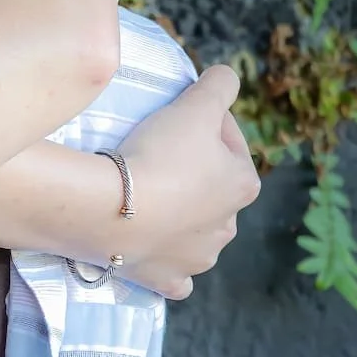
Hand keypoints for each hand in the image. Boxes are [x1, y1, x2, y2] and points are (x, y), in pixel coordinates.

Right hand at [114, 64, 260, 299]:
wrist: (113, 209)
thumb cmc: (161, 154)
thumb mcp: (194, 105)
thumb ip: (220, 84)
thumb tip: (228, 76)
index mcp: (243, 184)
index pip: (229, 137)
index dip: (204, 117)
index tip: (176, 110)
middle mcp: (228, 227)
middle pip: (212, 184)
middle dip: (193, 167)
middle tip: (156, 148)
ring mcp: (197, 259)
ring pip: (196, 230)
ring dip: (180, 212)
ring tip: (146, 190)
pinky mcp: (165, 279)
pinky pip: (172, 270)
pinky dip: (163, 257)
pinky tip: (149, 243)